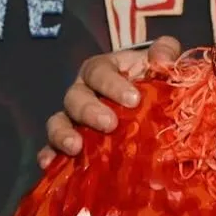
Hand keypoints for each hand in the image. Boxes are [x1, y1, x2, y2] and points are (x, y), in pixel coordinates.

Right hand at [37, 36, 182, 168]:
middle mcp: (83, 91)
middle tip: (110, 124)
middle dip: (90, 111)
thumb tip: (162, 58)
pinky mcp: (72, 141)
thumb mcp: (161, 59)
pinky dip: (50, 155)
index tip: (134, 99)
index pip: (98, 72)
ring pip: (59, 122)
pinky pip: (53, 148)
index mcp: (102, 70)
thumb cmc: (152, 75)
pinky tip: (50, 164)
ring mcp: (74, 118)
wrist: (149, 99)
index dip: (112, 85)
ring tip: (75, 147)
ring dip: (63, 134)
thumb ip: (165, 51)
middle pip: (76, 98)